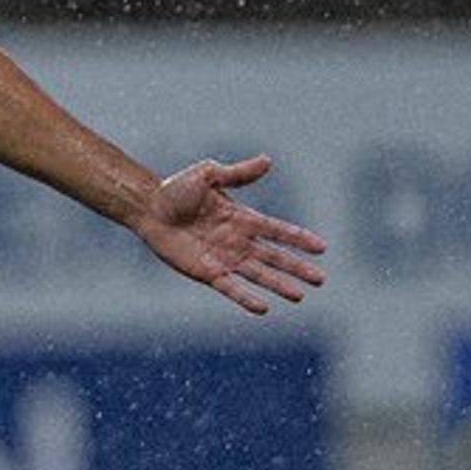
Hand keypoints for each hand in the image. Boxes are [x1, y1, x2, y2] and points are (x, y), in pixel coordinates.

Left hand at [131, 155, 326, 314]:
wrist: (148, 208)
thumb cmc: (176, 189)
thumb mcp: (209, 175)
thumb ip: (238, 174)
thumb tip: (268, 160)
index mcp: (242, 218)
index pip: (277, 231)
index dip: (299, 239)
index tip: (322, 248)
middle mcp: (237, 241)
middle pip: (274, 257)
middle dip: (297, 268)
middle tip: (320, 280)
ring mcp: (223, 258)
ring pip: (257, 275)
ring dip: (278, 285)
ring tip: (299, 296)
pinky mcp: (206, 271)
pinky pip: (229, 287)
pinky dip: (245, 297)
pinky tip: (263, 309)